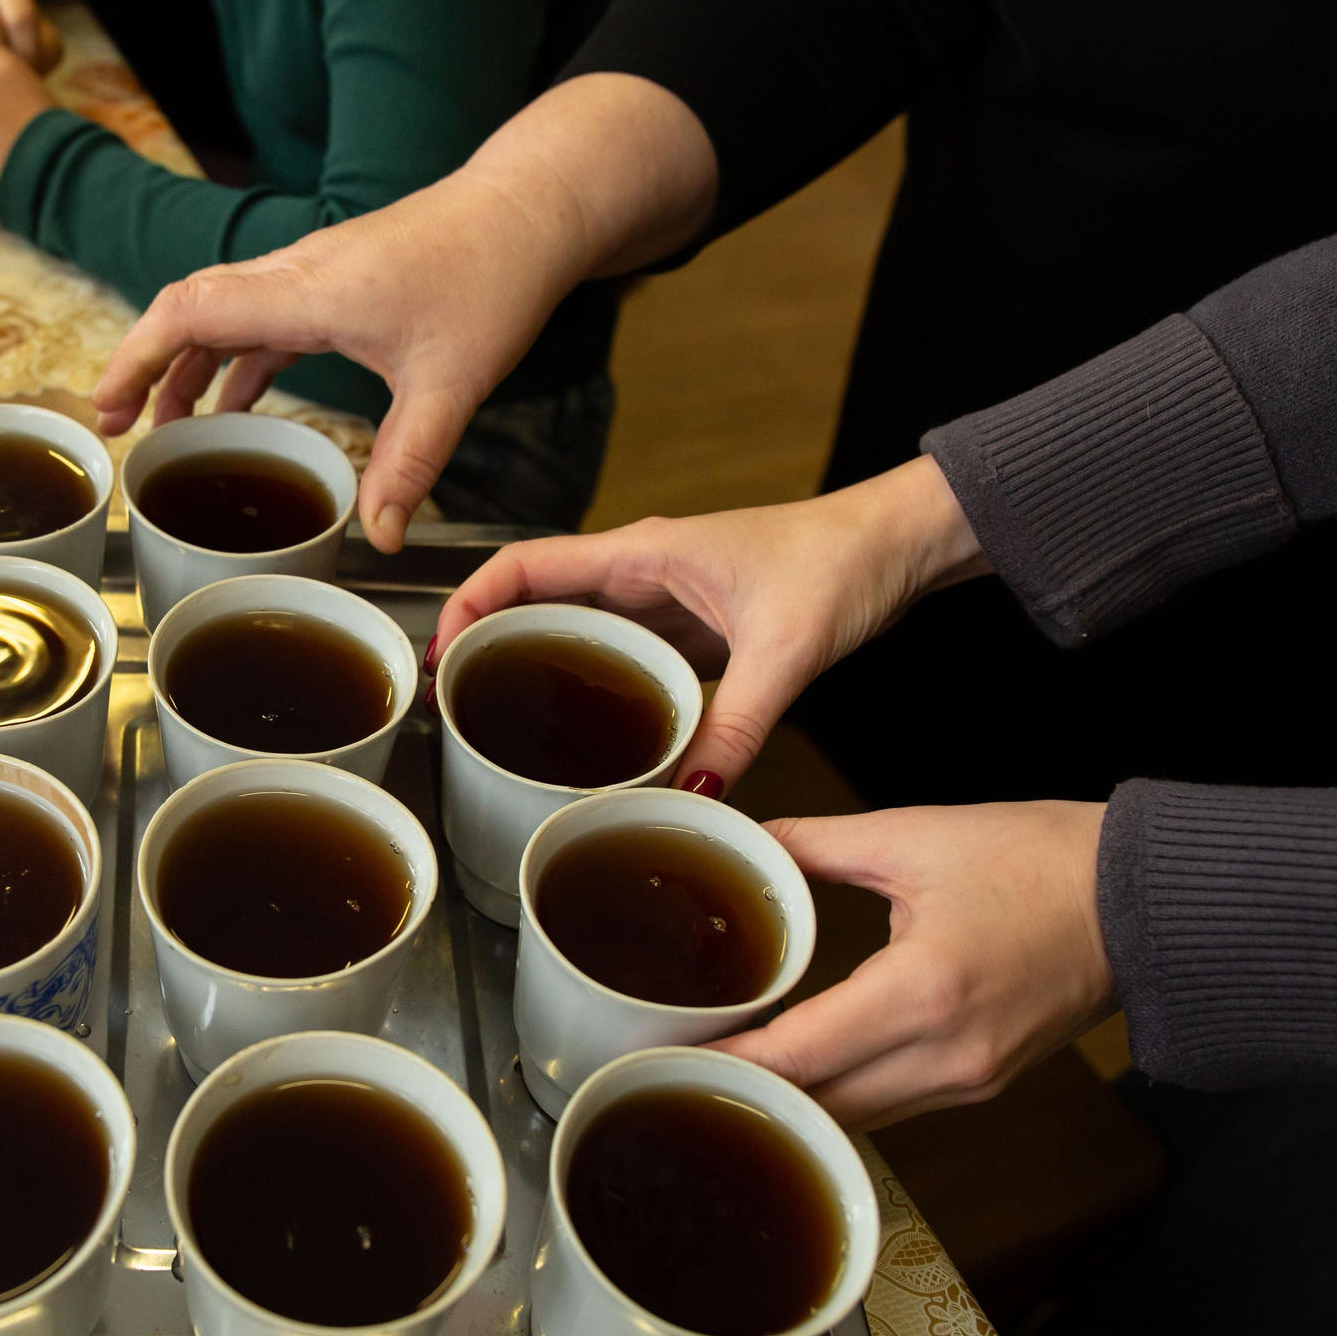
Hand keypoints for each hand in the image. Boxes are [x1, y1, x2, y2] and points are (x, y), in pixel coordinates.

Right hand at [93, 74, 717, 552]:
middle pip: (189, 308)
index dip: (136, 358)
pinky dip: (234, 359)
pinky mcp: (335, 279)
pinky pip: (261, 316)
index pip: (190, 312)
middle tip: (114, 427)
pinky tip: (236, 404)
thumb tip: (377, 536)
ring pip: (222, 310)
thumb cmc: (492, 276)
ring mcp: (313, 271)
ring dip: (186, 364)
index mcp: (306, 292)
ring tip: (164, 427)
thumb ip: (408, 464)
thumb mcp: (452, 385)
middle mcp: (296, 272)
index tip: (107, 410)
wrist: (529, 208)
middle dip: (143, 365)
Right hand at [430, 457, 988, 791]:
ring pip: (576, 631)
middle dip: (486, 645)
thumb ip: (739, 723)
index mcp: (642, 551)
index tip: (438, 650)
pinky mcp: (692, 628)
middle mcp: (642, 570)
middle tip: (451, 703)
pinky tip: (588, 733)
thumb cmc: (843, 560)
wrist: (898, 546)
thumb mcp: (788, 648)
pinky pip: (622, 656)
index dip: (469, 602)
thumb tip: (694, 790)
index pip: (525, 565)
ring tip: (497, 720)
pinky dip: (592, 686)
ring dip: (533, 666)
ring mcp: (665, 600)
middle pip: (536, 602)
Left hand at [711, 802, 1115, 1129]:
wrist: (1148, 899)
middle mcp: (946, 1055)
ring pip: (854, 1117)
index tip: (663, 1058)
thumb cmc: (1044, 860)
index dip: (723, 1062)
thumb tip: (749, 840)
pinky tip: (802, 1065)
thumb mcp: (916, 836)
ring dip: (794, 1100)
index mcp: (921, 992)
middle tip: (676, 1064)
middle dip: (747, 1090)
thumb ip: (816, 844)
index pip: (797, 1053)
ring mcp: (971, 1080)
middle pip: (817, 1105)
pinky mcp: (985, 1082)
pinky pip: (892, 1107)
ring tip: (727, 1067)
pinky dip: (841, 1094)